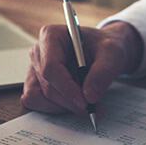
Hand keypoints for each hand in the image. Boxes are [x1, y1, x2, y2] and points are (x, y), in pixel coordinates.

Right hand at [21, 21, 142, 114]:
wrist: (102, 52)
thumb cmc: (104, 47)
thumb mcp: (112, 53)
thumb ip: (103, 72)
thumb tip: (90, 96)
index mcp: (51, 36)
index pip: (51, 67)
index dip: (66, 88)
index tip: (84, 102)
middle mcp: (38, 51)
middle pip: (46, 85)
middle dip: (69, 101)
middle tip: (91, 108)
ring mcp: (34, 68)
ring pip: (39, 97)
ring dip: (62, 106)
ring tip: (85, 102)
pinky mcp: (35, 83)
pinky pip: (36, 102)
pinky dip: (55, 108)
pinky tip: (73, 102)